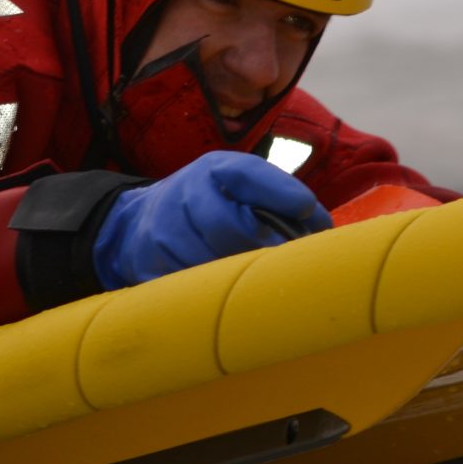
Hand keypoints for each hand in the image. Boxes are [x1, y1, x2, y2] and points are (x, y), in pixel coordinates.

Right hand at [93, 151, 331, 288]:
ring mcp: (163, 229)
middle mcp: (186, 192)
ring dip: (234, 276)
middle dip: (258, 247)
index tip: (307, 211)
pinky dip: (209, 293)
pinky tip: (221, 293)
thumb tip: (321, 229)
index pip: (248, 174)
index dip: (281, 193)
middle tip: (279, 262)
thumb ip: (279, 199)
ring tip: (252, 280)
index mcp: (214, 170)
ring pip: (206, 261)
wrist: (141, 220)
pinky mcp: (150, 262)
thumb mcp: (239, 185)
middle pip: (226, 226)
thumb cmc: (209, 202)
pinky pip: (186, 286)